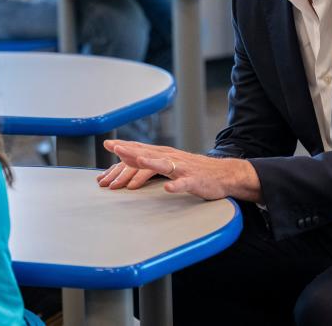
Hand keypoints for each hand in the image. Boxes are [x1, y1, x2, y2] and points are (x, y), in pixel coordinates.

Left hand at [98, 139, 260, 200]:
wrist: (224, 174)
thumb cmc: (194, 170)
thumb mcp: (170, 164)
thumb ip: (151, 163)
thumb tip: (129, 162)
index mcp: (165, 155)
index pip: (141, 149)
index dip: (124, 146)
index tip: (107, 143)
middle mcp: (172, 158)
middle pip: (148, 153)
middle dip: (131, 150)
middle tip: (114, 147)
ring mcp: (183, 169)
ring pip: (164, 165)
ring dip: (150, 162)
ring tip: (138, 160)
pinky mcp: (195, 180)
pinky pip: (184, 183)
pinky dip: (176, 185)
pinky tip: (168, 188)